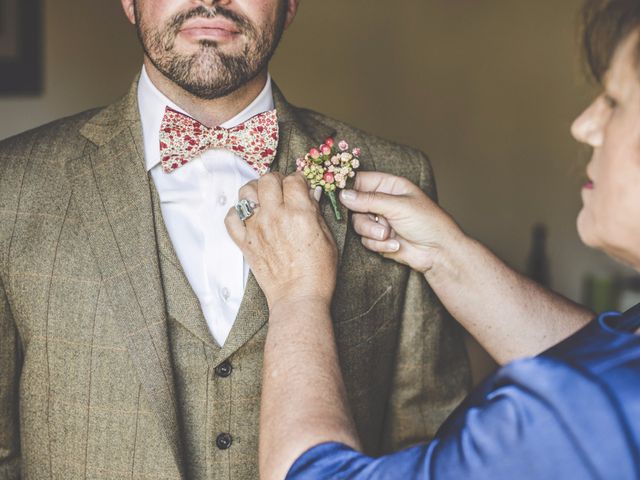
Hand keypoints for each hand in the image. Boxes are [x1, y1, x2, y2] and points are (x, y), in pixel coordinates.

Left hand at [225, 173, 337, 309]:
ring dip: (255, 191)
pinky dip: (237, 212)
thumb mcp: (328, 237)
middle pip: (267, 179)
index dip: (299, 180)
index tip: (300, 186)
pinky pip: (231, 217)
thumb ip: (315, 212)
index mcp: (299, 213)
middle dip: (276, 180)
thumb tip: (310, 194)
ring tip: (263, 198)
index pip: (294, 179)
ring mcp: (256, 228)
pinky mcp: (244, 242)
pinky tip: (248, 216)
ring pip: (245, 192)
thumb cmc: (318, 272)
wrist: (298, 297)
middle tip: (282, 188)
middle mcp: (275, 216)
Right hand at [339, 172, 464, 273]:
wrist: (438, 252)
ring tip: (390, 236)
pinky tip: (395, 246)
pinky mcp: (379, 239)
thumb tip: (343, 195)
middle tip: (379, 224)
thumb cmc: (427, 222)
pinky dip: (379, 245)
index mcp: (389, 186)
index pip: (360, 181)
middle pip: (354, 206)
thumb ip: (369, 200)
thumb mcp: (398, 206)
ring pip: (359, 225)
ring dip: (373, 233)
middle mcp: (382, 202)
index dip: (348, 188)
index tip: (340, 196)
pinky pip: (366, 241)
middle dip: (366, 219)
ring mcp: (380, 221)